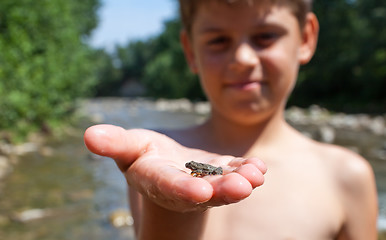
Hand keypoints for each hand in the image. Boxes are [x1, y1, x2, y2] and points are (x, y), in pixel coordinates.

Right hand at [84, 124, 265, 211]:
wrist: (167, 166)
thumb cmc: (143, 153)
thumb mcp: (128, 146)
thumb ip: (113, 143)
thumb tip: (88, 135)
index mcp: (156, 179)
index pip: (167, 186)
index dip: (182, 188)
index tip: (200, 192)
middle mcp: (183, 186)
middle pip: (202, 191)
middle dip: (220, 191)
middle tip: (241, 188)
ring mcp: (205, 181)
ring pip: (224, 185)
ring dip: (240, 182)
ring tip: (255, 176)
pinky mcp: (222, 173)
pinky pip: (236, 173)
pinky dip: (248, 171)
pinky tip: (259, 168)